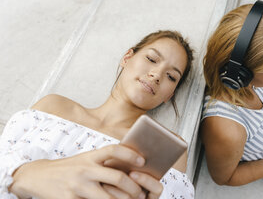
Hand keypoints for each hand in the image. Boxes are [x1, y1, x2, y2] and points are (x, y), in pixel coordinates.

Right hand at [9, 144, 156, 198]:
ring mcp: (78, 186)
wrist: (38, 176)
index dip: (130, 154)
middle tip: (140, 193)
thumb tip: (128, 168)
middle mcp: (85, 169)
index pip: (114, 150)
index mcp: (90, 156)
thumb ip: (103, 162)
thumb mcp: (85, 159)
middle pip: (117, 177)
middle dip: (133, 188)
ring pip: (108, 198)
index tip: (143, 162)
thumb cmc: (69, 168)